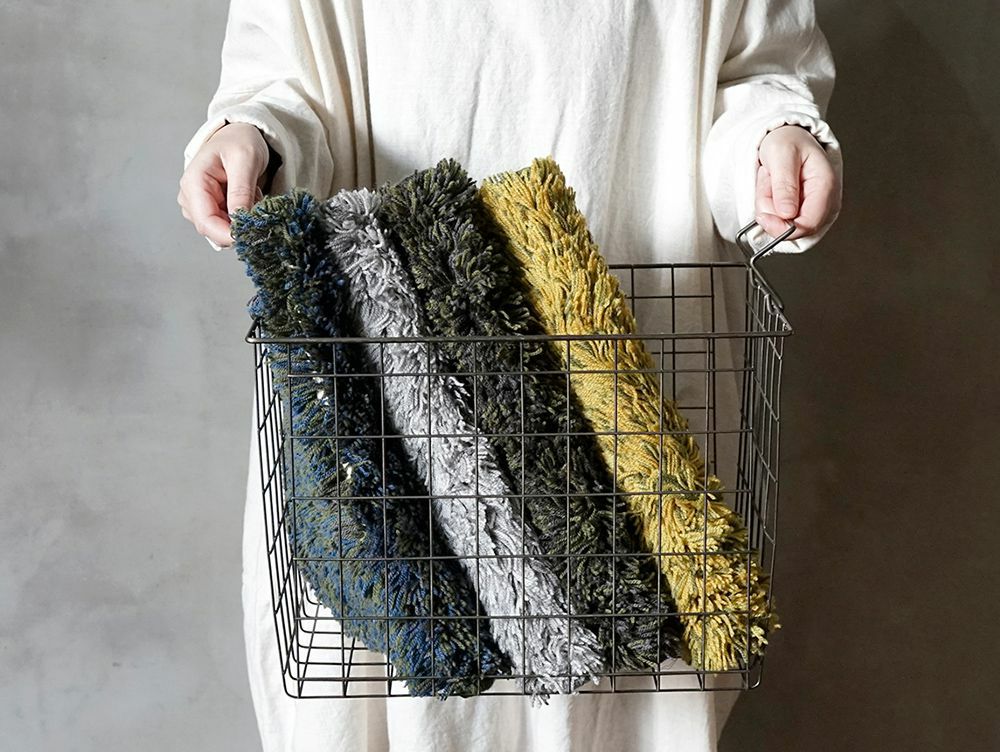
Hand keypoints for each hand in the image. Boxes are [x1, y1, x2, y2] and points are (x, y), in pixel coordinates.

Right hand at [177, 122, 269, 246]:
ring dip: (242, 219)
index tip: (251, 236)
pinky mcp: (209, 208)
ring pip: (222, 229)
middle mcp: (191, 197)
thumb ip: (241, 192)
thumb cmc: (239, 141)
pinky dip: (242, 216)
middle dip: (238, 225)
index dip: (227, 235)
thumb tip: (239, 221)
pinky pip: (228, 224)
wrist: (239, 135)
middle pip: (213, 230)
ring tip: (251, 193)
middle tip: (256, 202)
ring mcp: (198, 204)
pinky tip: (247, 197)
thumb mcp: (245, 161)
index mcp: (194, 183)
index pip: (206, 222)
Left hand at [755, 124, 840, 240]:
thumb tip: (787, 214)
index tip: (762, 217)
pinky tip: (772, 189)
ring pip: (783, 224)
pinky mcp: (802, 212)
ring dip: (768, 205)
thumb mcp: (781, 155)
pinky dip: (769, 206)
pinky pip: (779, 220)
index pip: (808, 224)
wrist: (788, 138)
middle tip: (767, 183)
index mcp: (825, 186)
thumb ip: (784, 185)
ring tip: (771, 181)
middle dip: (772, 211)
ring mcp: (815, 209)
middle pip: (794, 228)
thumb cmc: (788, 141)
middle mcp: (825, 201)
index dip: (783, 228)